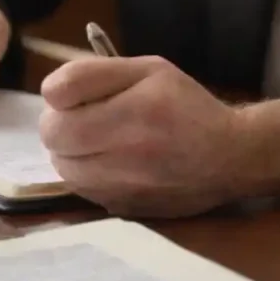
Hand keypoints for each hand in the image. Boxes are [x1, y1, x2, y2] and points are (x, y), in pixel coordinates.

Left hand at [39, 56, 279, 216]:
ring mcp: (123, 188)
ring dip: (72, 153)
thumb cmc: (185, 105)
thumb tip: (49, 94)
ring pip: (64, 168)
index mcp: (134, 111)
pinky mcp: (123, 210)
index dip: (61, 97)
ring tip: (101, 141)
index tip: (79, 96)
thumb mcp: (147, 70)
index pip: (57, 103)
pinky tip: (112, 164)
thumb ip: (93, 74)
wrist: (230, 158)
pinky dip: (87, 175)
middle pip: (53, 139)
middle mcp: (127, 153)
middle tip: (87, 118)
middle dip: (61, 125)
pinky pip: (82, 190)